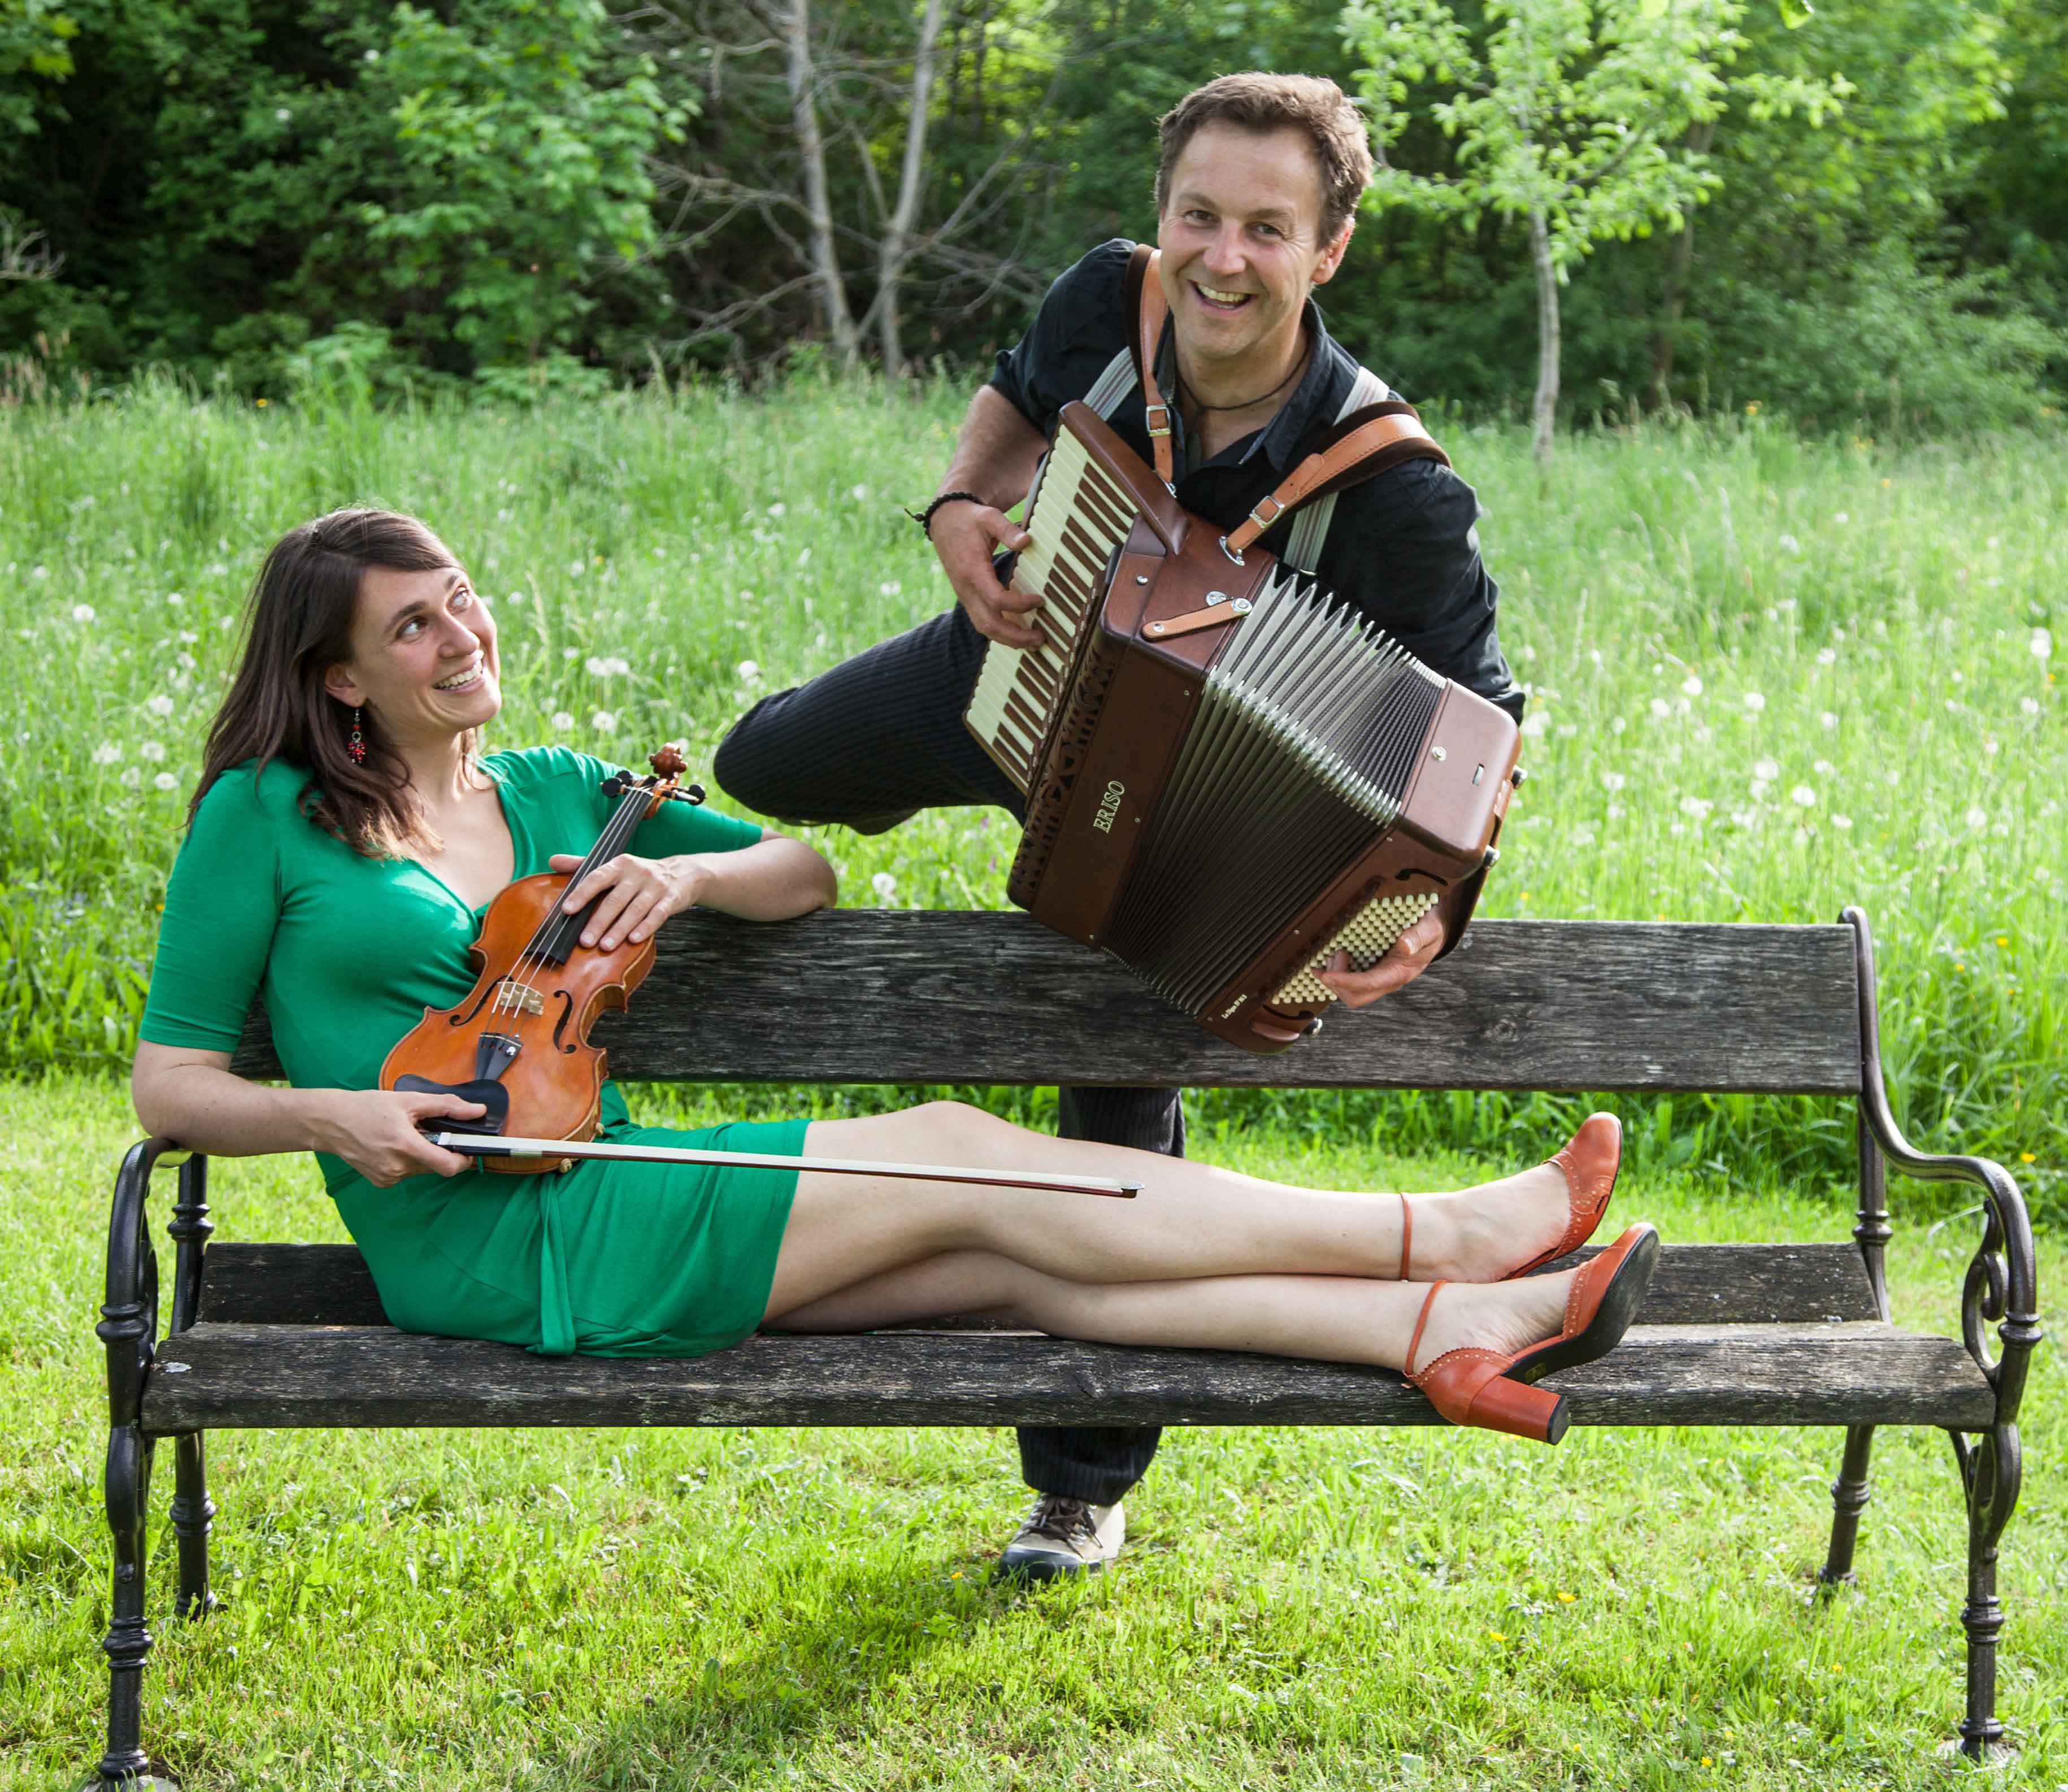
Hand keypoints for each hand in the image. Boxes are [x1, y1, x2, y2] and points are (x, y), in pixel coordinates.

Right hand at [307, 1088, 485, 1186]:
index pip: (448, 1166)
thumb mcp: (409, 1100)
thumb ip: (447, 1106)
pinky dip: (408, 1161)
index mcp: (406, 1146)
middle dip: (440, 1150)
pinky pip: (407, 1173)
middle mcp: (397, 1167)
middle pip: (436, 1166)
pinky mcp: (381, 1181)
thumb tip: (477, 1111)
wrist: (330, 1122)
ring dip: (423, 1155)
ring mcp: (388, 1177)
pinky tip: (394, 1145)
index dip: (464, 1159)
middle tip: (429, 1131)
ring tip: (407, 1135)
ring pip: (422, 1170)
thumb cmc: (367, 1107)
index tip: (466, 1148)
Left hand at [552, 851, 706, 949]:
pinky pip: (657, 915)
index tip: (567, 909)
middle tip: (585, 941)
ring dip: (619, 930)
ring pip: (635, 910)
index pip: (597, 877)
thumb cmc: (639, 874)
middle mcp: (638, 873)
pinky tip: (633, 940)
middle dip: (599, 922)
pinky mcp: (671, 899)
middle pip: (615, 900)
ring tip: (605, 946)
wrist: (682, 873)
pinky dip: (645, 928)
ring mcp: (655, 886)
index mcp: (620, 864)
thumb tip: (553, 861)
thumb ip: (583, 865)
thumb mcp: (614, 866)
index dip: (582, 893)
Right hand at [930, 500, 1044, 647]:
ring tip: (1033, 642)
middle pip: (989, 624)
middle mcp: (966, 589)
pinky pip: (983, 622)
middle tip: (1040, 638)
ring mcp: (965, 596)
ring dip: (1009, 639)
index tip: (1040, 600)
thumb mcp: (988, 517)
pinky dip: (1001, 632)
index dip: (1020, 604)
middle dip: (1016, 636)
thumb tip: (1027, 541)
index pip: (996, 599)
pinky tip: (1019, 634)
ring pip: (985, 628)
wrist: (943, 522)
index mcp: (972, 570)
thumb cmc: (969, 520)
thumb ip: (1007, 530)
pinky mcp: (968, 598)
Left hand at [1314, 911, 1444, 1009]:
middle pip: (1355, 997)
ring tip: (1337, 953)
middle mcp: (1387, 981)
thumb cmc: (1430, 929)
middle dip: (1337, 981)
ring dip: (1335, 977)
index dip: (1346, 981)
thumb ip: (1418, 936)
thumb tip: (1404, 945)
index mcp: (1399, 973)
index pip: (1368, 984)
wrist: (1433, 932)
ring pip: (1350, 993)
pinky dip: (1337, 973)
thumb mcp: (1429, 928)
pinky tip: (1333, 959)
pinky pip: (1350, 983)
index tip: (1326, 974)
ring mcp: (1379, 979)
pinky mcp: (1373, 973)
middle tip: (1335, 955)